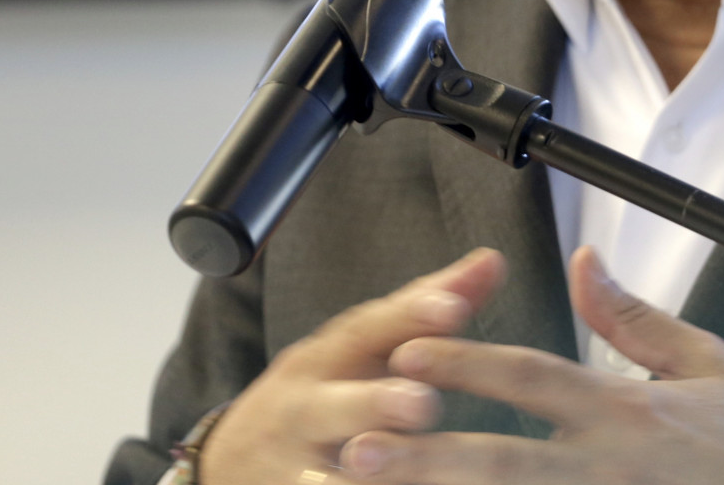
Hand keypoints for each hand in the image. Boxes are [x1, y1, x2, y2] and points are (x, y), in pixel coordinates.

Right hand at [200, 247, 505, 484]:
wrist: (229, 462)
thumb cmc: (322, 394)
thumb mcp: (360, 352)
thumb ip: (424, 311)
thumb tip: (494, 260)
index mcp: (327, 357)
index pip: (367, 329)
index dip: (410, 317)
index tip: (454, 307)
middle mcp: (305, 408)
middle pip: (341, 405)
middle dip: (377, 403)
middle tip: (422, 404)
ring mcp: (291, 465)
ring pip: (330, 474)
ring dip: (366, 474)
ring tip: (404, 475)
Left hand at [336, 246, 723, 484]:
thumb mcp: (711, 364)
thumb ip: (635, 319)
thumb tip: (582, 263)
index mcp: (628, 411)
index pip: (533, 377)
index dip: (466, 363)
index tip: (407, 350)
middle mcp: (610, 470)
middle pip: (501, 463)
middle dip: (424, 458)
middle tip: (354, 450)